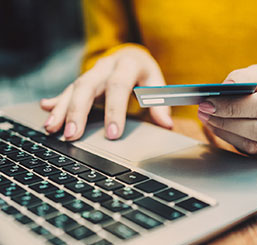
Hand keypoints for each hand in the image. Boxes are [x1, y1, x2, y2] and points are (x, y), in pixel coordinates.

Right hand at [40, 45, 172, 140]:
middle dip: (78, 111)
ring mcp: (92, 72)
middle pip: (87, 86)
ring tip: (52, 129)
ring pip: (73, 88)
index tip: (112, 134)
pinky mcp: (84, 80)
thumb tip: (166, 124)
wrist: (131, 55)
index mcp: (127, 65)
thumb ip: (160, 103)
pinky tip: (46, 110)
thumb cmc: (145, 73)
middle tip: (72, 135)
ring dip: (61, 109)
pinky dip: (57, 101)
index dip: (115, 111)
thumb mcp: (157, 84)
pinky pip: (67, 90)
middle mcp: (106, 66)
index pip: (118, 87)